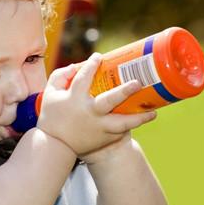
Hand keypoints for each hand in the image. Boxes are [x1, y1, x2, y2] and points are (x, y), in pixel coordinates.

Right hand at [36, 53, 155, 158]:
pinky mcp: (104, 138)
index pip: (84, 78)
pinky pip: (121, 131)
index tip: (98, 57)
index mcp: (73, 100)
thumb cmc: (52, 117)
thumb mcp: (50, 94)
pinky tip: (143, 118)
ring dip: (139, 118)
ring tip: (153, 112)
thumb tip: (75, 67)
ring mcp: (98, 128)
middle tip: (137, 82)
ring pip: (122, 123)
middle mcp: (88, 113)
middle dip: (124, 91)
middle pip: (109, 101)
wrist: (56, 146)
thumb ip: (60, 76)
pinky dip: (131, 125)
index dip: (91, 65)